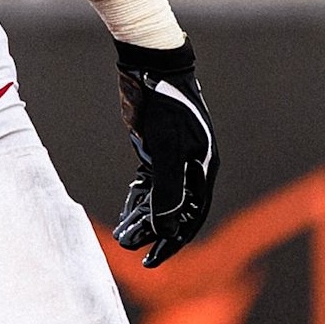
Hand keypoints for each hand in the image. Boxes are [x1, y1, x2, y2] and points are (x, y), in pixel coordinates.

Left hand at [113, 39, 217, 266]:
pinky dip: (138, 200)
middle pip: (175, 211)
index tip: (152, 259)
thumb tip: (165, 226)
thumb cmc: (162, 102)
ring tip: (122, 236)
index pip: (190, 217)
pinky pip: (149, 184)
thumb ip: (167, 188)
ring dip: (142, 218)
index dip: (172, 241)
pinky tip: (127, 213)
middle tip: (129, 247)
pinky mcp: (156, 150)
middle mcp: (192, 168)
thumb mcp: (164, 147)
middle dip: (153, 232)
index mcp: (202, 170)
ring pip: (159, 199)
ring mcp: (175, 159)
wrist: (150, 64)